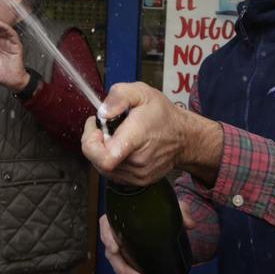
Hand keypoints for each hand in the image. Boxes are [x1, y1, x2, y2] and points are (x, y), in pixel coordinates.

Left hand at [81, 82, 222, 185]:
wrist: (184, 137)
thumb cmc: (162, 115)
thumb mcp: (142, 92)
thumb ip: (119, 97)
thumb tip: (102, 113)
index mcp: (136, 138)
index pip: (104, 157)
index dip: (90, 143)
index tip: (95, 127)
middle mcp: (137, 162)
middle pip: (98, 160)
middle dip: (95, 141)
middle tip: (105, 126)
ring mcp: (138, 175)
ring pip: (103, 168)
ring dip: (102, 151)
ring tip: (115, 136)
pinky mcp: (138, 181)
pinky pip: (113, 173)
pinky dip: (110, 160)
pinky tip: (120, 147)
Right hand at [99, 198, 195, 273]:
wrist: (164, 220)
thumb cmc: (161, 210)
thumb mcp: (172, 207)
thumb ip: (181, 211)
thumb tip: (191, 224)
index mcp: (121, 218)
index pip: (106, 225)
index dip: (107, 237)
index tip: (114, 249)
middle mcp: (118, 235)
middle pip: (111, 254)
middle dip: (123, 269)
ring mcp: (122, 250)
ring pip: (118, 268)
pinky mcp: (129, 261)